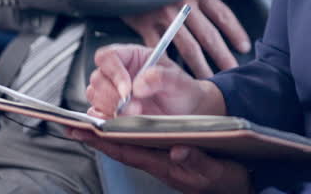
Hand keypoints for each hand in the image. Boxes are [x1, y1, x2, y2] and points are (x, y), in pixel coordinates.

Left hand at [67, 132, 253, 193]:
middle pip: (121, 148)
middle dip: (97, 137)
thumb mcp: (214, 171)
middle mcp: (158, 163)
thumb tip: (177, 150)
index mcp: (165, 165)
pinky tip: (121, 128)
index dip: (105, 140)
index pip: (128, 150)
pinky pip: (141, 147)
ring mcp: (162, 161)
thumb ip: (196, 161)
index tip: (84, 130)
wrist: (238, 188)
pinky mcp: (168, 158)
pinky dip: (127, 136)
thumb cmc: (225, 181)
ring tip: (89, 123)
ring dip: (108, 135)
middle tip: (72, 124)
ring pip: (129, 147)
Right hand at [85, 43, 224, 118]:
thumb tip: (138, 85)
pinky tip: (124, 122)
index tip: (128, 89)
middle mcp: (118, 72)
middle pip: (98, 78)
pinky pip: (96, 114)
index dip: (113, 71)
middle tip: (135, 107)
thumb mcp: (178, 81)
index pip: (108, 56)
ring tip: (136, 114)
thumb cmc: (182, 90)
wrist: (186, 112)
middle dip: (113, 96)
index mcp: (132, 56)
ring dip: (111, 108)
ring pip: (94, 96)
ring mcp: (111, 92)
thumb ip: (161, 77)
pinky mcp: (109, 110)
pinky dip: (106, 120)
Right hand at [121, 0, 250, 77]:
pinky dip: (168, 63)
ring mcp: (164, 15)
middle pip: (208, 36)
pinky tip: (175, 76)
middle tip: (233, 70)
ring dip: (200, 65)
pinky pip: (159, 48)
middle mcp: (185, 4)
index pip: (223, 15)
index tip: (244, 48)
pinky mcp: (145, 23)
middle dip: (222, 55)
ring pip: (187, 46)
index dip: (235, 33)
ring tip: (209, 79)